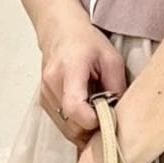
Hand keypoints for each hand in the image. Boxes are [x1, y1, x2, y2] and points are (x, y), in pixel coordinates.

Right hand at [38, 20, 128, 150]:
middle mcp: (52, 85)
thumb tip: (120, 114)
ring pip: (66, 130)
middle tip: (108, 120)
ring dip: (84, 130)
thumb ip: (117, 87)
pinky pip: (61, 125)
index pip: (74, 108)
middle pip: (71, 125)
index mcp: (69, 70)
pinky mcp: (44, 102)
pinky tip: (87, 114)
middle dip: (92, 130)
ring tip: (98, 116)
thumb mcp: (111, 59)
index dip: (92, 121)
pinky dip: (76, 126)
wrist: (60, 32)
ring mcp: (45, 95)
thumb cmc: (87, 42)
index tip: (107, 118)